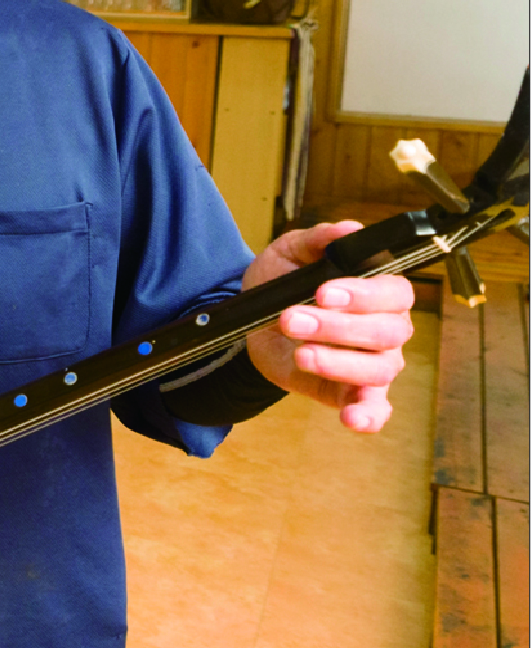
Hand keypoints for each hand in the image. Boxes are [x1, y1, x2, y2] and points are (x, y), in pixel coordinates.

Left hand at [242, 221, 415, 432]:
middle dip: (335, 326)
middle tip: (291, 319)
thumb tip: (347, 229)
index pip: (393, 293)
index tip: (324, 292)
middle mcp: (387, 330)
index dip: (362, 295)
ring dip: (338, 361)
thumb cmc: (282, 284)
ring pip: (379, 369)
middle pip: (385, 332)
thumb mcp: (290, 253)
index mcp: (380, 293)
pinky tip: (351, 418)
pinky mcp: (351, 393)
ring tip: (301, 353)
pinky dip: (368, 416)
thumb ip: (317, 239)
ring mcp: (374, 364)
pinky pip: (374, 410)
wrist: (253, 322)